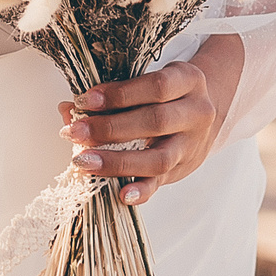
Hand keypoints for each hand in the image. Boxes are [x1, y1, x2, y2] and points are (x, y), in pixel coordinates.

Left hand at [56, 34, 243, 205]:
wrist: (207, 109)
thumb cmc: (166, 92)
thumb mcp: (147, 80)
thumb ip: (111, 93)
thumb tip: (68, 110)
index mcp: (188, 80)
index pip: (156, 87)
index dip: (119, 94)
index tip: (85, 100)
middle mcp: (196, 112)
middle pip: (156, 122)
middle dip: (110, 129)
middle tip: (75, 132)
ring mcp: (192, 144)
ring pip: (159, 157)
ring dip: (117, 161)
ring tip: (84, 161)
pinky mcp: (184, 168)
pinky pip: (162, 182)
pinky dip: (142, 190)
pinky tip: (121, 194)